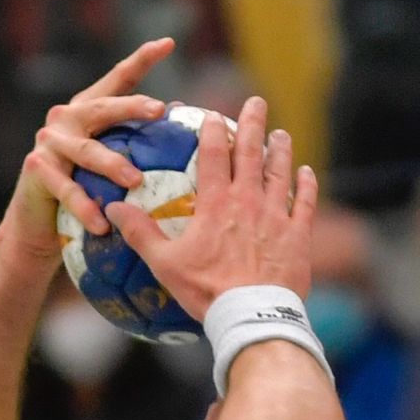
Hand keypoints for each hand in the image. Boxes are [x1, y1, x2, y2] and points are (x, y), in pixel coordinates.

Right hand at [5, 37, 175, 256]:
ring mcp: (50, 142)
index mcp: (88, 111)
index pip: (118, 80)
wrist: (37, 224)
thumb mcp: (108, 166)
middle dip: (132, 107)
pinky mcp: (38, 169)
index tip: (167, 43)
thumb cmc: (83, 193)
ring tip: (136, 182)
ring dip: (112, 166)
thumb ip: (133, 144)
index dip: (141, 60)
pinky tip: (102, 224)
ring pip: (87, 151)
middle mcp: (67, 119)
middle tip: (159, 110)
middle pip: (104, 108)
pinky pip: (67, 190)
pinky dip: (85, 208)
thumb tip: (177, 118)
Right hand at [107, 94, 317, 323]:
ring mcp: (276, 216)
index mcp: (216, 203)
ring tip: (281, 135)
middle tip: (256, 103)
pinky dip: (307, 186)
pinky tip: (307, 173)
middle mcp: (248, 201)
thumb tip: (112, 209)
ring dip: (281, 150)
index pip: (214, 154)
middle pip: (251, 152)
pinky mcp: (298, 237)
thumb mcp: (166, 264)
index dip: (213, 131)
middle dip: (253, 123)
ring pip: (280, 172)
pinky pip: (306, 203)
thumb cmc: (207, 291)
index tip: (213, 116)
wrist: (251, 316)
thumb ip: (140, 233)